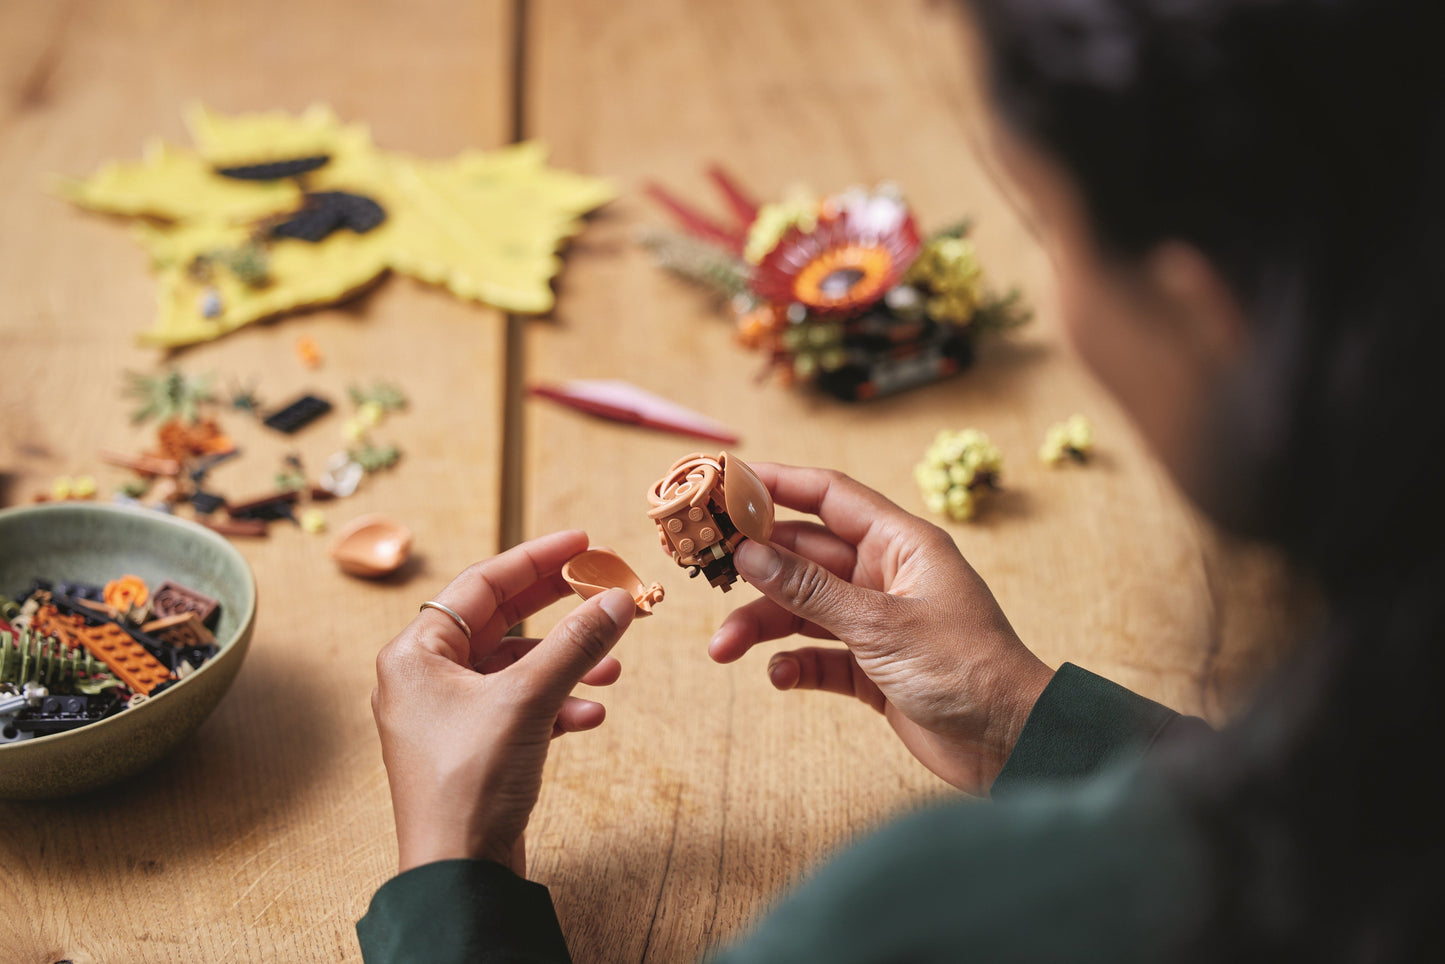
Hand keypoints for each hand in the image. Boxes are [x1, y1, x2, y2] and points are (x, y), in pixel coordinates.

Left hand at [372, 530, 635, 875]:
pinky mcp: (472, 749)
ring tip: (612, 667)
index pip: (481, 584)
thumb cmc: (468, 785)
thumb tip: (616, 600)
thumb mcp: (527, 700)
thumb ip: (574, 644)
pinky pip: (520, 707)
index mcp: (415, 653)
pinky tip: (589, 717)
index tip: (582, 542)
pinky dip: (557, 705)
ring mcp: (447, 715)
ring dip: (566, 664)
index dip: (536, 558)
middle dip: (560, 612)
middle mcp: (424, 678)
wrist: (459, 876)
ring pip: (517, 668)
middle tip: (605, 591)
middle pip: (501, 622)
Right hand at [710, 465, 1053, 794]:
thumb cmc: (966, 670)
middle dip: (755, 567)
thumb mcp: (880, 625)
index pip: (829, 496)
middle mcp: (888, 577)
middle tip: (705, 570)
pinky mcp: (874, 671)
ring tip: (722, 648)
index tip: (723, 481)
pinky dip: (795, 665)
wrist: (1014, 747)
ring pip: (803, 611)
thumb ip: (810, 590)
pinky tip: (780, 677)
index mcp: (902, 545)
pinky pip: (818, 657)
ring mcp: (879, 624)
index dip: (776, 483)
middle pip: (804, 555)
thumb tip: (749, 552)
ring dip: (762, 626)